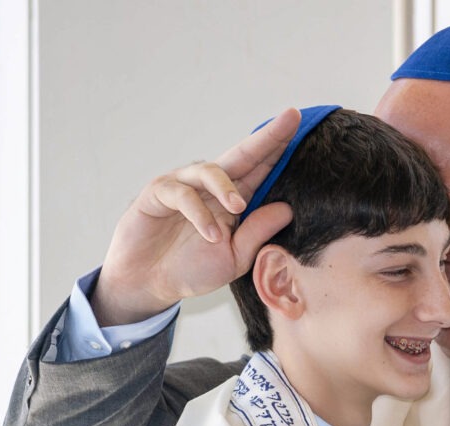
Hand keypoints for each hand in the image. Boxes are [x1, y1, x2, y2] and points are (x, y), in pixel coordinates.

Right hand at [92, 108, 301, 326]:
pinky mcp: (159, 193)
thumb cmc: (191, 268)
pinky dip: (199, 214)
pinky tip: (211, 235)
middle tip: (291, 118)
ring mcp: (184, 185)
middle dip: (266, 137)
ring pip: (210, 171)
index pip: (260, 168)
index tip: (299, 122)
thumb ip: (256, 234)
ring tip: (237, 208)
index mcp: (233, 198)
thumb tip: (287, 208)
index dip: (278, 147)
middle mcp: (211, 186)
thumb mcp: (234, 258)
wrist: (150, 283)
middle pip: (242, 155)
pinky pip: (182, 195)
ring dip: (226, 187)